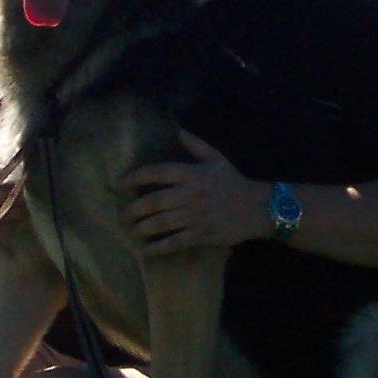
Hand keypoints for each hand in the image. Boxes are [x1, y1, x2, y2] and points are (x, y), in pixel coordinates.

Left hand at [119, 130, 265, 255]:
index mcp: (194, 174)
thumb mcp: (216, 158)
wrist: (258, 208)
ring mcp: (197, 217)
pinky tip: (146, 249)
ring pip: (162, 223)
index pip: (159, 172)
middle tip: (123, 214)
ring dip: (142, 228)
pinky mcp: (203, 235)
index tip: (120, 183)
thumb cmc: (233, 182)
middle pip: (155, 201)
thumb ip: (194, 144)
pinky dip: (159, 247)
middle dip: (134, 208)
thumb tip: (175, 128)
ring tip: (130, 231)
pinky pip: (176, 242)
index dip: (136, 177)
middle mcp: (193, 194)